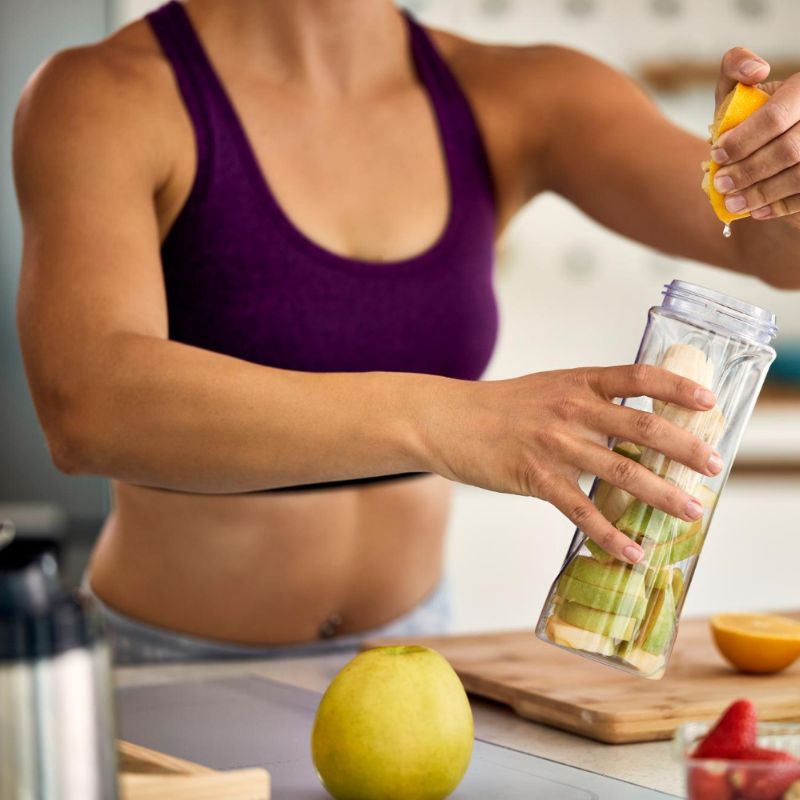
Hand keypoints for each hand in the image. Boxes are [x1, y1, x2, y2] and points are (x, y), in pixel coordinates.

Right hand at [425, 365, 721, 563]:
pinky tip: (632, 552)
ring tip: (691, 511)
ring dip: (663, 494)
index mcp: (577, 381)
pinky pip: (582, 511)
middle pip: (643, 427)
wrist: (447, 420)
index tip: (710, 403)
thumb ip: (587, 400)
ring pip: (622, 472)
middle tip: (715, 467)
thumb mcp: (547, 388)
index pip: (639, 376)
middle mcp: (571, 408)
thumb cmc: (498, 407)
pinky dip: (611, 535)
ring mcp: (554, 443)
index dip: (678, 388)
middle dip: (686, 448)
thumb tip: (632, 426)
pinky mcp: (534, 477)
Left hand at [710, 47, 799, 226]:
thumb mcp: (740, 87)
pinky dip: (781, 206)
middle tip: (721, 184)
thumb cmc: (751, 113)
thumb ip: (735, 68)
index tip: (717, 154)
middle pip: (788, 150)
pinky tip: (758, 211)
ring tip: (733, 202)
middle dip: (748, 171)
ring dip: (762, 193)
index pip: (774, 118)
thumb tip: (756, 70)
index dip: (742, 141)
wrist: (772, 139)